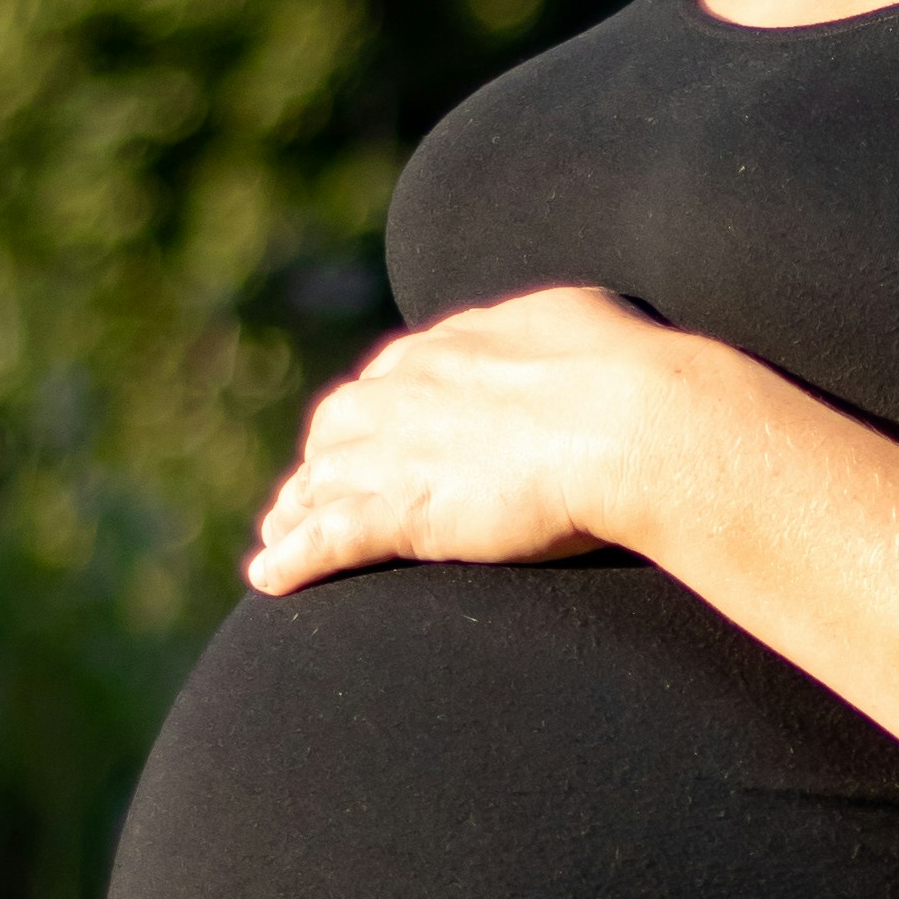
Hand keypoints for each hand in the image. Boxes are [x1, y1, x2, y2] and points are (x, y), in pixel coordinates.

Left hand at [244, 284, 687, 591]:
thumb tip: (551, 333)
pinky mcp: (401, 511)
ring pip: (320, 481)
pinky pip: (326, 539)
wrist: (631, 421)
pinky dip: (292, 560)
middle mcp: (407, 390)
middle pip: (340, 424)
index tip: (372, 432)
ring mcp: (396, 451)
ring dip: (294, 510)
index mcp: (452, 345)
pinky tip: (267, 580)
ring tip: (278, 539)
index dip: (376, 409)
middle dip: (323, 456)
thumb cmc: (627, 370)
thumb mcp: (579, 318)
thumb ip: (543, 329)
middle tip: (312, 489)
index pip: (392, 376)